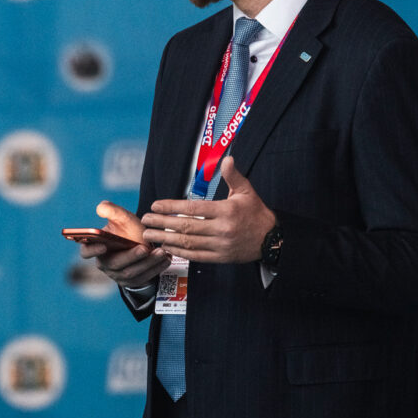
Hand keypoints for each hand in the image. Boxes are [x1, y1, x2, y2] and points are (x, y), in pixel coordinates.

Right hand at [77, 200, 168, 286]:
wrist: (143, 243)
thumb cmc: (129, 231)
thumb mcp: (123, 219)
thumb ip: (113, 211)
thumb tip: (101, 207)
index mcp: (97, 248)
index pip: (86, 252)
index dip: (92, 250)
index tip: (103, 245)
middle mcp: (105, 264)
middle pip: (115, 264)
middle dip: (131, 256)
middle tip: (145, 248)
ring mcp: (118, 275)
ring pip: (132, 272)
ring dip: (148, 262)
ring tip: (161, 252)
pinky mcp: (133, 282)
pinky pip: (143, 278)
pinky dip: (156, 269)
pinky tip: (165, 259)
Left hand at [140, 157, 274, 262]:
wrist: (271, 239)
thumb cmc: (256, 212)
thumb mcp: (247, 191)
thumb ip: (233, 176)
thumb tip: (227, 159)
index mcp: (226, 211)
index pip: (194, 208)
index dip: (172, 207)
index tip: (156, 206)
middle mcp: (222, 229)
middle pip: (187, 226)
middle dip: (162, 224)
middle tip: (145, 221)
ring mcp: (221, 245)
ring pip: (188, 243)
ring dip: (166, 239)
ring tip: (150, 235)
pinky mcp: (220, 258)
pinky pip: (196, 256)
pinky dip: (180, 252)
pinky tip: (166, 247)